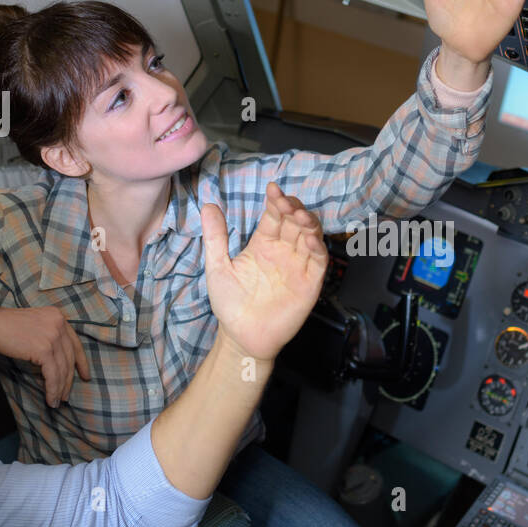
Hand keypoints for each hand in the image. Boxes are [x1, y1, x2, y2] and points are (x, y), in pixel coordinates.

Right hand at [0, 306, 90, 407]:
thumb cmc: (4, 328)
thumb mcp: (33, 326)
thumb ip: (48, 338)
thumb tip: (57, 364)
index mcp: (57, 316)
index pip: (75, 343)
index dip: (81, 362)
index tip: (85, 376)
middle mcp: (58, 323)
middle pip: (69, 358)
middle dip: (69, 379)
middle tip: (66, 395)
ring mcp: (53, 336)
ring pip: (62, 368)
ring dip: (60, 388)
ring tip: (57, 401)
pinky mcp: (44, 349)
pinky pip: (52, 374)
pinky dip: (52, 389)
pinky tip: (50, 399)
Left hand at [200, 181, 327, 362]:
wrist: (241, 336)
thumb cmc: (230, 303)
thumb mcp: (217, 266)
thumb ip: (215, 236)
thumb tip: (209, 205)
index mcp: (263, 244)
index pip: (274, 216)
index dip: (276, 201)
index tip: (272, 189)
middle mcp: (283, 251)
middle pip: (295, 222)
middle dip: (294, 209)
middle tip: (287, 203)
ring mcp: (298, 266)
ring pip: (310, 236)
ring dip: (308, 223)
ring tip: (300, 216)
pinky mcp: (310, 283)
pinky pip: (318, 261)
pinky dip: (318, 248)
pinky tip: (310, 239)